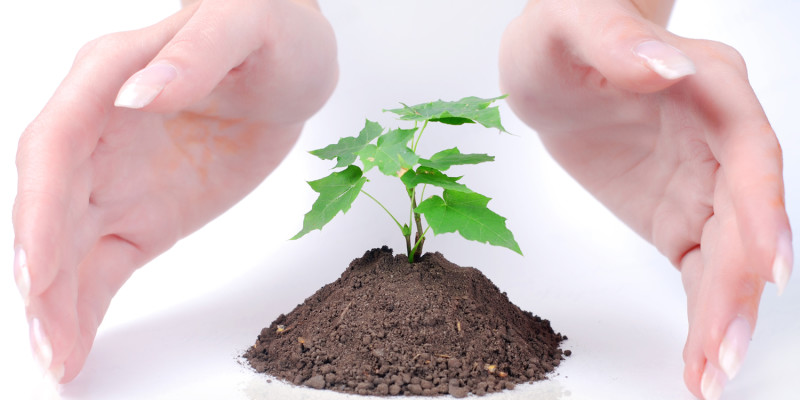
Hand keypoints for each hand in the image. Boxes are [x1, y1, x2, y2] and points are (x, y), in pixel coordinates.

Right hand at [13, 0, 336, 383]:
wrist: (295, 69)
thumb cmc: (271, 29)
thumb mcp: (248, 21)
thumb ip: (197, 52)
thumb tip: (141, 93)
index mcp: (108, 76)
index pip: (56, 145)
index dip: (40, 209)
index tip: (40, 269)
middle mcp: (97, 130)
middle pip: (49, 206)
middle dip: (42, 275)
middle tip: (49, 342)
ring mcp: (117, 178)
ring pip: (69, 245)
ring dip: (57, 305)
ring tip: (59, 362)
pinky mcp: (144, 214)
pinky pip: (103, 263)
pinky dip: (88, 305)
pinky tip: (76, 347)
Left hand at [499, 0, 791, 397]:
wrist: (551, 66)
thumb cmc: (564, 31)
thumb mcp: (572, 20)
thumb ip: (617, 38)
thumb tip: (666, 66)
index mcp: (709, 85)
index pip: (750, 149)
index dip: (762, 207)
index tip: (766, 264)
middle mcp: (721, 139)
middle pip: (747, 217)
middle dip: (740, 285)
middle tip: (721, 351)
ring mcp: (704, 183)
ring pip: (729, 254)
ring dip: (724, 314)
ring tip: (710, 374)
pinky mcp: (678, 215)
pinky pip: (699, 269)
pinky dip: (700, 312)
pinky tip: (696, 358)